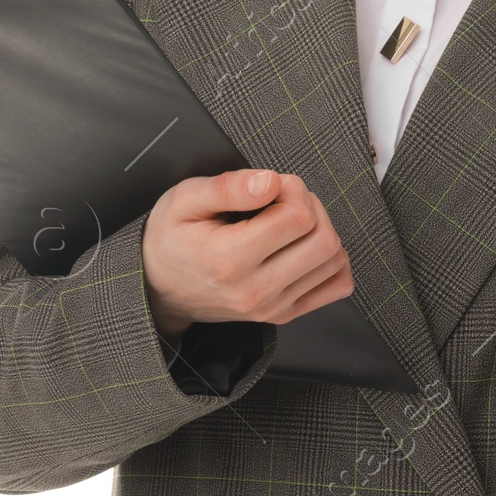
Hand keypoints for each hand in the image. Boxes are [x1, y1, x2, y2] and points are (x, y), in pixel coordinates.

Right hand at [141, 169, 354, 341]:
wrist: (159, 289)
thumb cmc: (171, 240)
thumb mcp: (184, 200)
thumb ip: (228, 187)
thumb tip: (270, 182)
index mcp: (229, 259)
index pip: (298, 217)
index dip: (291, 188)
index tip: (270, 185)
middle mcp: (255, 290)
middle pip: (323, 239)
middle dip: (310, 206)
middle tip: (281, 199)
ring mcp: (272, 307)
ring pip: (334, 260)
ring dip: (321, 229)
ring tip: (289, 220)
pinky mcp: (283, 314)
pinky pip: (336, 285)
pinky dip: (332, 260)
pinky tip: (305, 245)